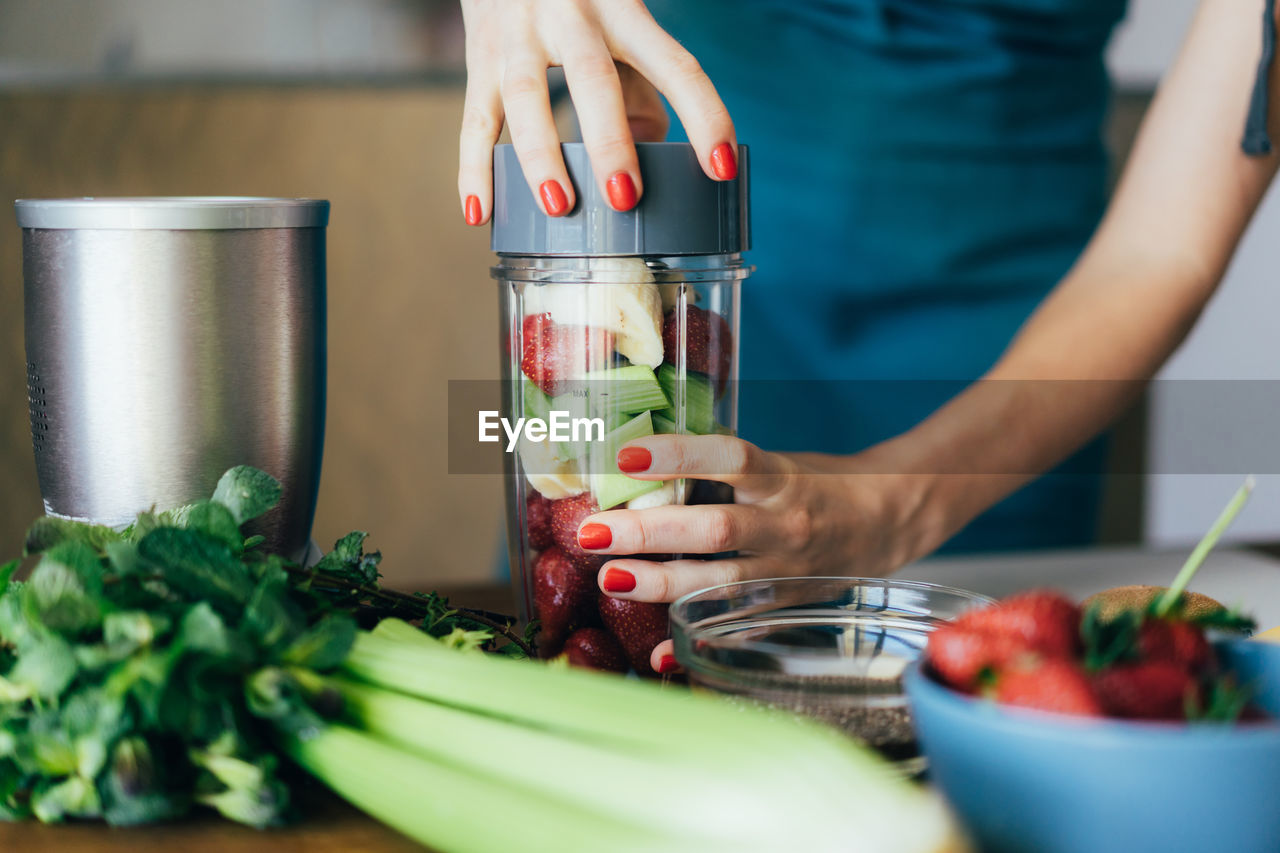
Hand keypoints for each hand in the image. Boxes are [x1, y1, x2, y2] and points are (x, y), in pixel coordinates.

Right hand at [458, 0, 736, 223]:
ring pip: (526, 97)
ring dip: (542, 157)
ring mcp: (518, 34)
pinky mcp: (478, 55)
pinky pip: (474, 118)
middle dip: (609, 140)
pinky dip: (473, 169)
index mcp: (624, 11)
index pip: (675, 65)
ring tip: (560, 207)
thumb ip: (641, 84)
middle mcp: (571, 15)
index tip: (721, 168)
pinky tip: (481, 213)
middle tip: (624, 197)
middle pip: (593, 78)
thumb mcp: (620, 22)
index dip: (704, 115)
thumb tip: (647, 151)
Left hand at [574, 435, 942, 671]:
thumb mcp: (774, 463)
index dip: (677, 456)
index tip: (625, 456)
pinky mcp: (785, 605)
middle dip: (648, 531)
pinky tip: (659, 654)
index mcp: (780, 478)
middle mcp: (785, 523)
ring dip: (660, 583)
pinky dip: (696, 641)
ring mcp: (786, 569)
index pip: (729, 459)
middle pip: (714, 528)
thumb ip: (716, 471)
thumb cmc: (814, 483)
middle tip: (592, 529)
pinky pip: (737, 626)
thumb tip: (632, 468)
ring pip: (720, 581)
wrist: (887, 519)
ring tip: (608, 579)